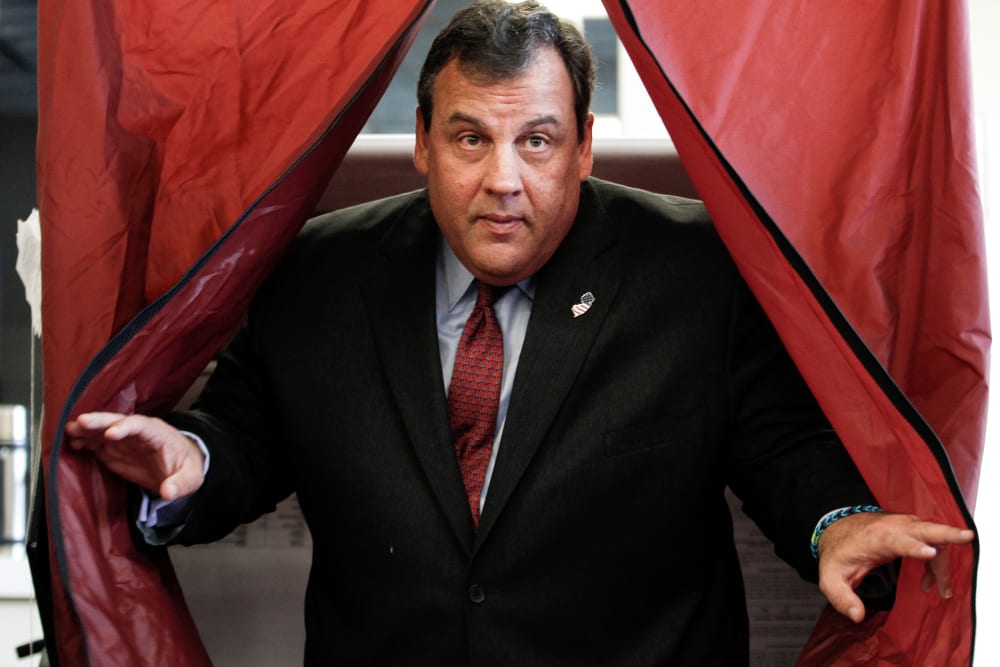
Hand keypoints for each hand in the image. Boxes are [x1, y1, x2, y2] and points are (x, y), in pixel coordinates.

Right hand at [66, 412, 205, 499]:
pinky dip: (85, 442)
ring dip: (87, 430)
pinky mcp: (114, 450)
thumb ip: (180, 484)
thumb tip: (169, 492)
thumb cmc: (186, 468)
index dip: (125, 428)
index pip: (141, 426)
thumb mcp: (191, 477)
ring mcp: (124, 440)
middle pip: (117, 421)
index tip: (110, 434)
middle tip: (80, 422)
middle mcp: (138, 432)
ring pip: (103, 430)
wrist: (180, 468)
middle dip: (99, 422)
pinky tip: (73, 443)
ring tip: (69, 432)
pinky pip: (98, 443)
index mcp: (158, 433)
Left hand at [816, 511, 974, 622]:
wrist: (837, 529)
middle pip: (923, 528)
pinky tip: (931, 582)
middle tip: (965, 537)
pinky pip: (932, 541)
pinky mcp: (910, 528)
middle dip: (946, 533)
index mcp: (874, 538)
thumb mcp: (831, 578)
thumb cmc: (837, 554)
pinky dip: (938, 561)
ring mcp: (903, 525)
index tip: (930, 554)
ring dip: (943, 563)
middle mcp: (892, 527)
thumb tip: (857, 616)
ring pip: (934, 537)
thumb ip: (842, 598)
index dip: (914, 547)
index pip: (896, 540)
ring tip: (941, 590)